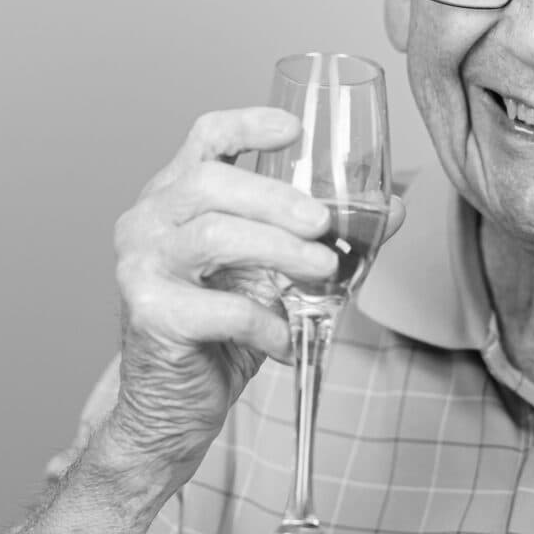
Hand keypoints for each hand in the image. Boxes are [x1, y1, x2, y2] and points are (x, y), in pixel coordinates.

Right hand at [95, 107, 341, 474]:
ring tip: (320, 272)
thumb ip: (320, 238)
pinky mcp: (150, 315)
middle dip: (276, 198)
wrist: (169, 407)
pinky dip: (266, 323)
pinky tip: (287, 339)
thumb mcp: (273, 276)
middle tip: (323, 223)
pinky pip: (221, 308)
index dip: (248, 125)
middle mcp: (147, 223)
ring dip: (278, 250)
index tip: (293, 130)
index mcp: (173, 199)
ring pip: (213, 234)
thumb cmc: (217, 334)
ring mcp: (141, 267)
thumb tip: (392, 209)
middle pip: (209, 182)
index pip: (203, 139)